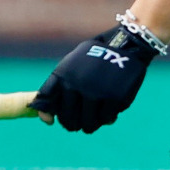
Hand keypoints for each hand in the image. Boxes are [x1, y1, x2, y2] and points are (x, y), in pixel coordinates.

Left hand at [30, 18, 159, 132]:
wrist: (123, 45)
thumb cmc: (93, 60)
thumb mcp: (71, 67)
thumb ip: (58, 91)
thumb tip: (47, 121)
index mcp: (61, 76)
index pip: (46, 103)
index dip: (50, 113)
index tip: (54, 119)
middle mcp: (75, 85)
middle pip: (68, 119)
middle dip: (72, 124)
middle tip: (78, 123)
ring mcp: (95, 92)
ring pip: (88, 124)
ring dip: (91, 124)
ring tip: (93, 119)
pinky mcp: (113, 98)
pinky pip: (105, 119)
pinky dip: (107, 117)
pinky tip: (109, 108)